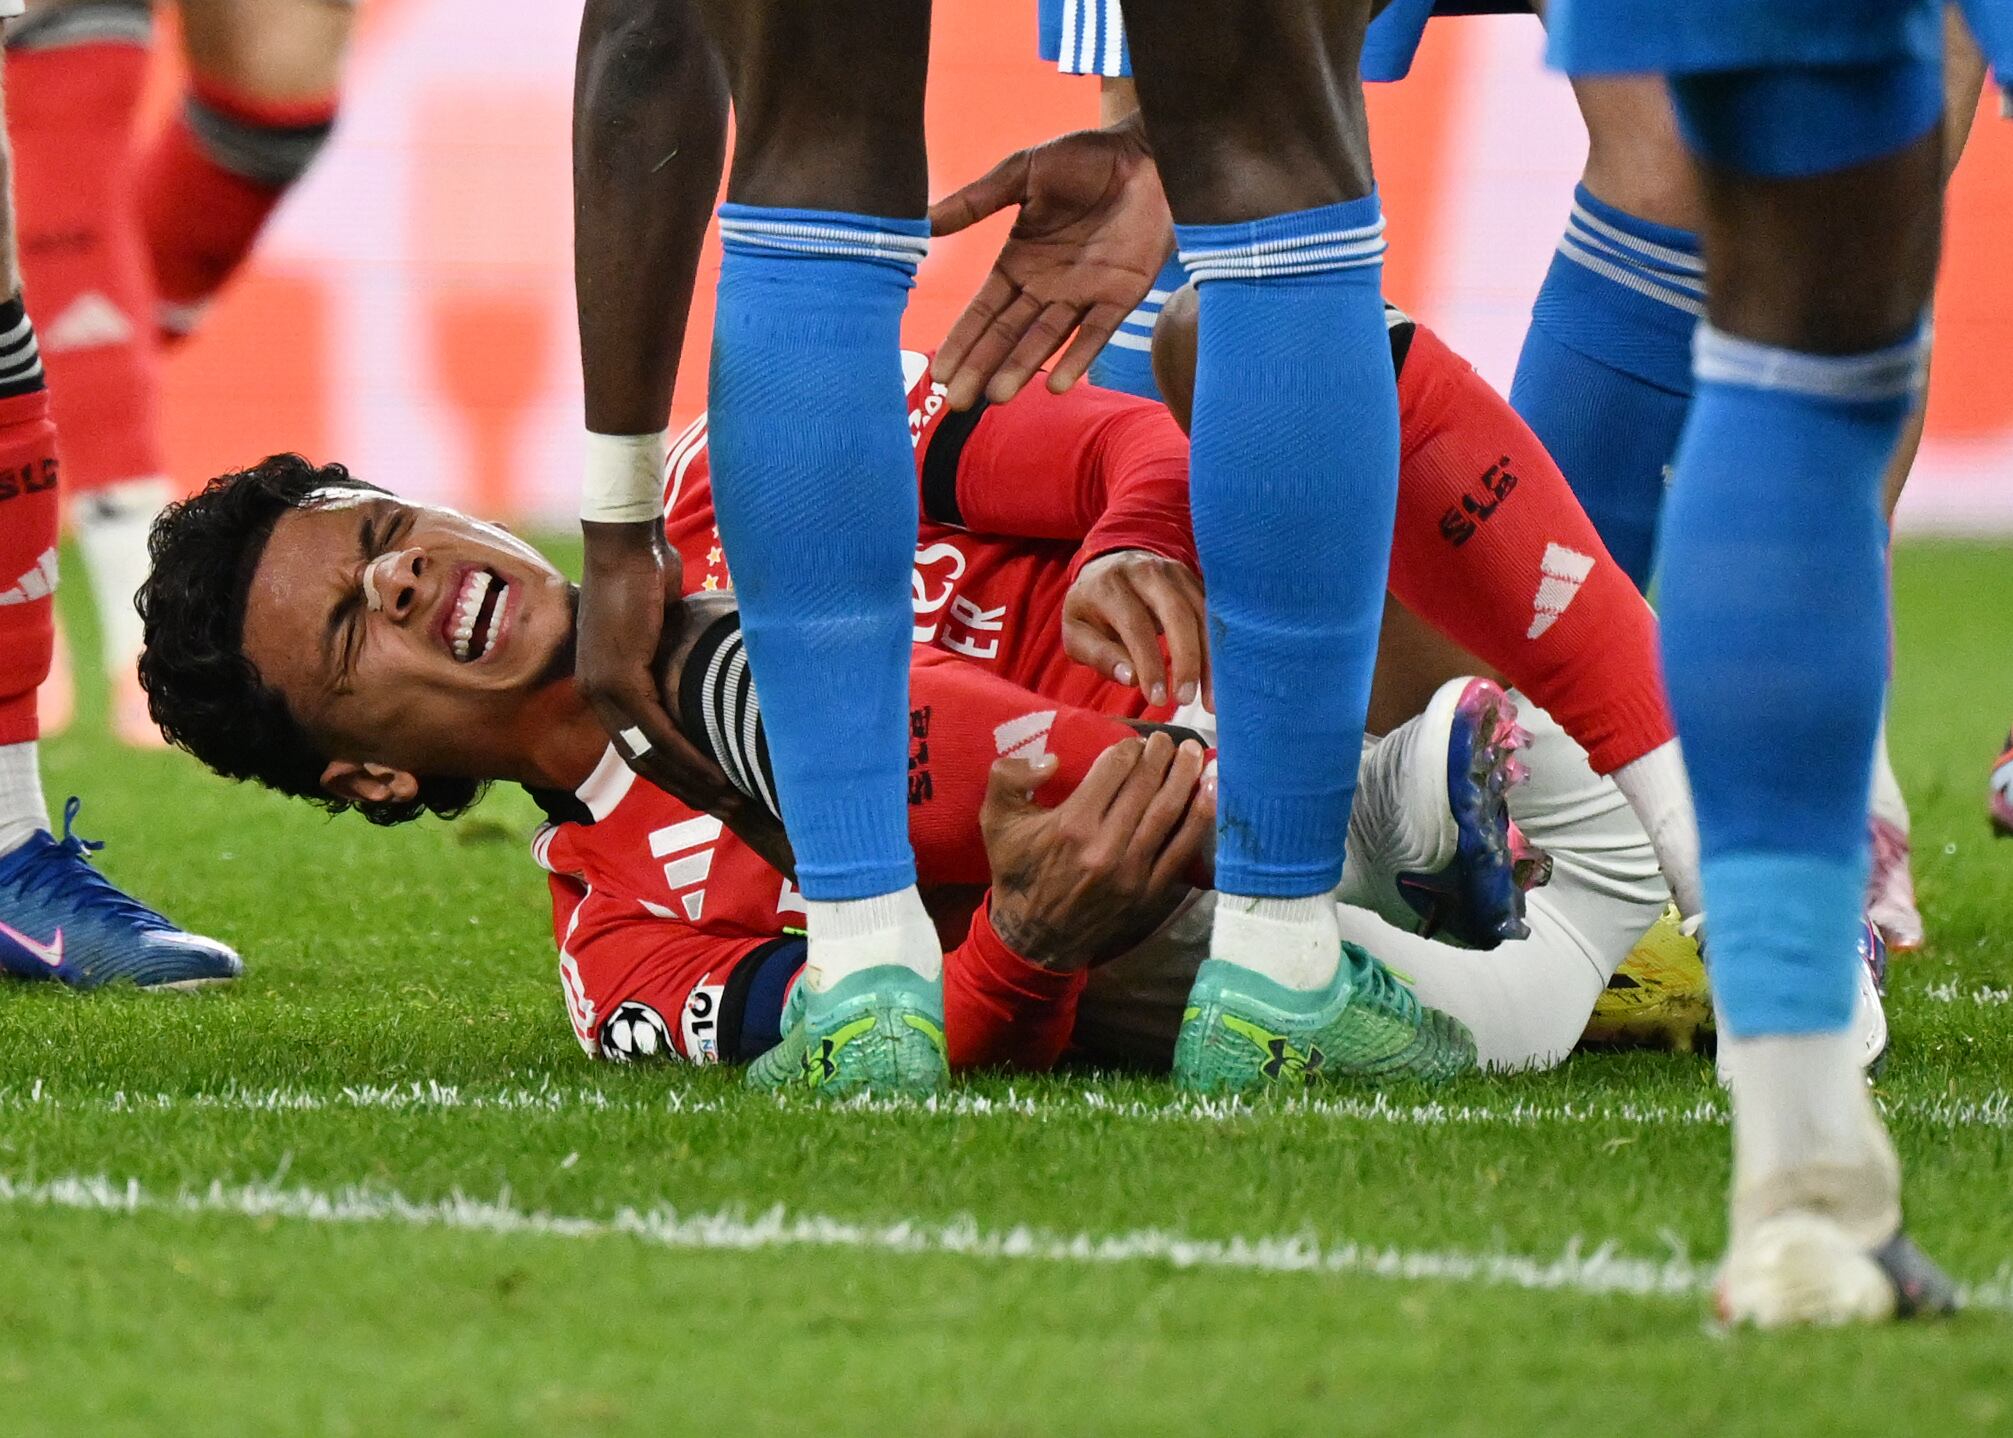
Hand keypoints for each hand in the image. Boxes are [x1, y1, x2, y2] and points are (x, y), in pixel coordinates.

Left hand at [577, 520, 737, 810]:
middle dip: (684, 789)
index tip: (709, 791)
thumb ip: (670, 660)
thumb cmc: (648, 577)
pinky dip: (688, 756)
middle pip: (641, 760)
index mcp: (603, 686)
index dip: (674, 774)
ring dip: (689, 781)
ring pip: (648, 753)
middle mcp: (596, 693)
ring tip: (726, 799)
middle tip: (723, 808)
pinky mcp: (619, 679)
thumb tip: (699, 673)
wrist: (628, 545)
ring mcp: (603, 689)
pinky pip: (657, 731)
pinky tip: (717, 773)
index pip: (638, 746)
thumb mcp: (660, 629)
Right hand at [930, 112, 1172, 409]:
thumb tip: (922, 219)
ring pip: (1045, 339)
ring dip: (1021, 368)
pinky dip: (1078, 358)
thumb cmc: (1084, 156)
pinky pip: (1096, 332)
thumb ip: (975, 201)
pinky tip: (1056, 385)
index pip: (984, 311)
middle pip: (1008, 335)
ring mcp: (1084, 294)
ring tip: (997, 396)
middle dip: (982, 366)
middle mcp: (1047, 286)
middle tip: (958, 400)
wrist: (1145, 150)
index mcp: (1019, 262)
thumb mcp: (1021, 174)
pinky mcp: (1121, 295)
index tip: (939, 372)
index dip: (962, 341)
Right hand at [980, 732, 1212, 969]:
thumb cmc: (1018, 872)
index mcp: (1071, 824)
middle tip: (1167, 739)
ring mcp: (1132, 870)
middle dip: (1161, 755)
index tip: (1134, 741)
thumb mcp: (995, 821)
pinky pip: (1182, 848)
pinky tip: (1212, 791)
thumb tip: (1052, 759)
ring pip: (1168, 811)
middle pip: (1145, 785)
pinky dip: (1200, 817)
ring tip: (1195, 753)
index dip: (1128, 748)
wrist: (1035, 938)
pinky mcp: (1150, 891)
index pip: (1113, 769)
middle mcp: (1105, 845)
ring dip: (1185, 776)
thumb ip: (1009, 778)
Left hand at [1064, 549, 1209, 710]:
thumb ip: (1099, 654)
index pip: (1135, 625)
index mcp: (1111, 585)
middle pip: (1176, 612)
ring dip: (1210, 658)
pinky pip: (1214, 613)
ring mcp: (1175, 573)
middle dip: (1187, 659)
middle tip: (1186, 699)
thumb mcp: (1076, 632)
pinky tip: (1221, 677)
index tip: (1158, 699)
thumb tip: (1131, 678)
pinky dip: (1219, 646)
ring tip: (1210, 698)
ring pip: (1202, 613)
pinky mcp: (1194, 579)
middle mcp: (1146, 572)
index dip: (1149, 664)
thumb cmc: (1092, 609)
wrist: (1110, 566)